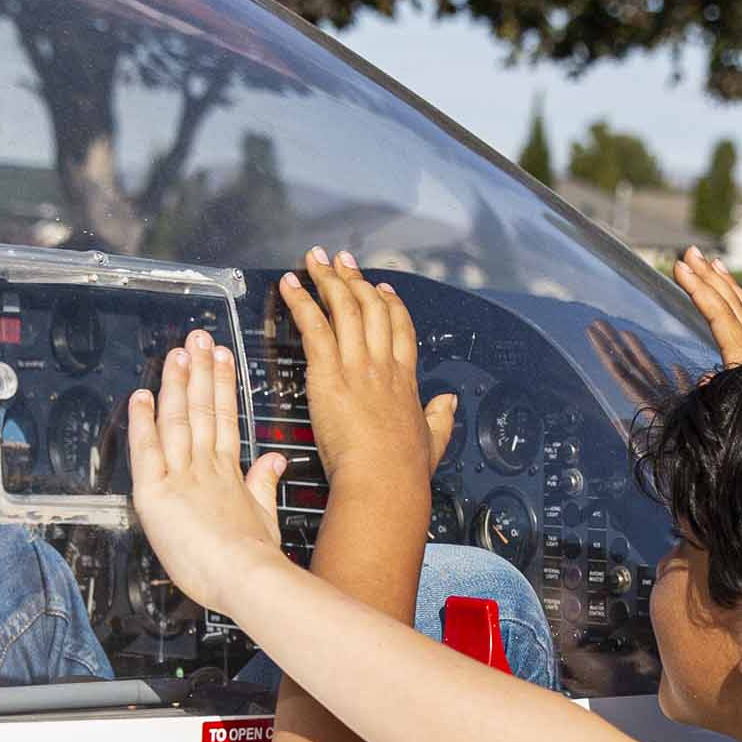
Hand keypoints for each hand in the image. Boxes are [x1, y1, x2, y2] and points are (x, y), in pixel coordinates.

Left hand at [126, 330, 289, 607]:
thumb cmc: (256, 562)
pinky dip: (142, 422)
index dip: (221, 386)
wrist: (246, 579)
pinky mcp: (157, 493)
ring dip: (176, 382)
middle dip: (200, 370)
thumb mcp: (265, 516)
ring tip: (178, 352)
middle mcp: (205, 469)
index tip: (222, 359)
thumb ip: (264, 483)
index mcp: (229, 475)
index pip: (223, 420)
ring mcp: (182, 477)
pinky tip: (141, 395)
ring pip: (177, 420)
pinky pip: (146, 450)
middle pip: (201, 410)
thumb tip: (275, 460)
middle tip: (199, 339)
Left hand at [278, 250, 454, 498]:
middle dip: (355, 279)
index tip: (382, 288)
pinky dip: (301, 301)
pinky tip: (292, 285)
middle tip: (342, 260)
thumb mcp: (433, 442)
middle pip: (370, 308)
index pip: (400, 328)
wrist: (384, 480)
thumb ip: (440, 419)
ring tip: (315, 261)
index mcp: (405, 380)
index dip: (391, 303)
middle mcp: (382, 365)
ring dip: (327, 280)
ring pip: (343, 309)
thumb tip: (449, 404)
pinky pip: (314, 326)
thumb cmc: (404, 471)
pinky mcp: (330, 373)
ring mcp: (357, 365)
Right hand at [586, 251, 741, 421]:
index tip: (679, 268)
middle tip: (689, 252)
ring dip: (724, 282)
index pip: (719, 315)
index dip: (699, 290)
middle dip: (708, 276)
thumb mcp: (736, 414)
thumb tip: (706, 380)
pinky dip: (739, 300)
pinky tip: (732, 292)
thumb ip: (719, 395)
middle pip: (731, 303)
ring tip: (711, 261)